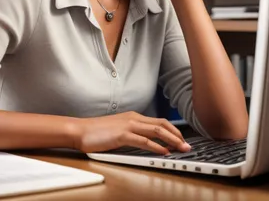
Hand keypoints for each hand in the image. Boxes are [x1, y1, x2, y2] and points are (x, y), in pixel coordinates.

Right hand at [73, 111, 190, 154]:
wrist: (81, 130)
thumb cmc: (97, 132)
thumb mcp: (118, 130)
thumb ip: (132, 133)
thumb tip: (145, 142)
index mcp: (133, 116)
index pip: (159, 121)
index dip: (173, 130)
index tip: (182, 139)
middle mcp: (133, 118)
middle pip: (162, 124)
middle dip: (177, 135)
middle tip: (187, 145)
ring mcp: (129, 125)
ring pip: (157, 131)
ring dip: (172, 140)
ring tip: (181, 149)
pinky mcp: (123, 135)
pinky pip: (144, 141)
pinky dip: (157, 147)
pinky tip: (164, 153)